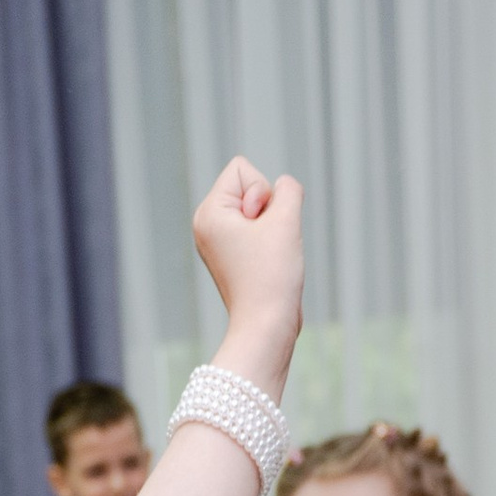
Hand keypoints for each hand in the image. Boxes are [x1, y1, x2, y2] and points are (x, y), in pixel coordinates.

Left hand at [191, 157, 303, 392]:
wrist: (266, 327)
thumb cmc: (271, 276)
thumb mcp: (286, 220)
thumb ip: (288, 190)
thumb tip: (284, 188)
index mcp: (208, 213)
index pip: (241, 169)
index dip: (261, 191)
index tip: (259, 226)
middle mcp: (207, 225)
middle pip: (249, 187)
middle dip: (267, 209)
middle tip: (264, 244)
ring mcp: (218, 242)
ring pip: (258, 209)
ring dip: (272, 226)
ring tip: (267, 255)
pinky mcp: (232, 256)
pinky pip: (258, 229)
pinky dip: (270, 240)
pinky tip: (268, 263)